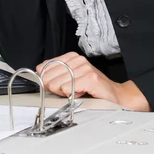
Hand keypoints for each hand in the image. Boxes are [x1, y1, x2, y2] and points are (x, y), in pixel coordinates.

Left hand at [36, 52, 150, 110]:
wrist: (113, 96)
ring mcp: (85, 68)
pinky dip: (72, 95)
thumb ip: (54, 73)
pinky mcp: (91, 78)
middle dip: (56, 88)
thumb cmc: (92, 88)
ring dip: (65, 93)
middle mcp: (79, 60)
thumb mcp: (70, 78)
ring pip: (59, 84)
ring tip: (76, 92)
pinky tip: (81, 93)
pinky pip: (69, 89)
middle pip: (50, 77)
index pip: (47, 66)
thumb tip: (39, 70)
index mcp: (72, 57)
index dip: (47, 80)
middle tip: (69, 91)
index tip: (56, 85)